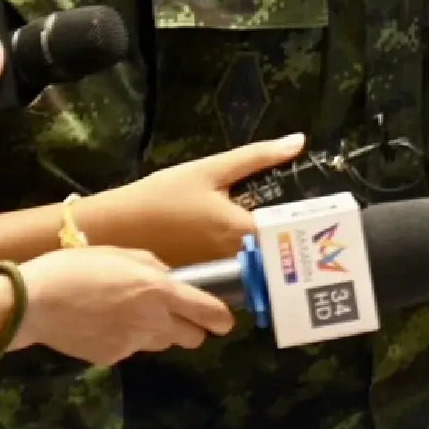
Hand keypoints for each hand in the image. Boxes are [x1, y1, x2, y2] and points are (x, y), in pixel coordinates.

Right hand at [3, 247, 232, 366]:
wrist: (34, 303)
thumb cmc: (76, 268)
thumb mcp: (121, 253)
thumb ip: (153, 266)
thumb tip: (171, 279)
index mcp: (160, 291)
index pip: (208, 313)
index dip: (222, 319)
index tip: (225, 321)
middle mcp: (153, 321)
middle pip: (192, 338)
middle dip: (192, 328)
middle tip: (178, 314)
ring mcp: (132, 344)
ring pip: (163, 344)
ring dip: (160, 332)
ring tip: (132, 313)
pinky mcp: (112, 358)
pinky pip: (131, 349)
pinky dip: (126, 338)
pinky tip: (104, 323)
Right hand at [82, 135, 306, 266]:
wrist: (111, 228)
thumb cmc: (160, 196)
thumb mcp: (209, 170)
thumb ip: (256, 156)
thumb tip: (298, 141)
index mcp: (240, 231)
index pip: (288, 234)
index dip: (302, 226)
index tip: (317, 218)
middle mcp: (233, 261)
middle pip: (273, 258)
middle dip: (286, 246)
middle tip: (300, 230)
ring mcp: (216, 279)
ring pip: (251, 274)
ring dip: (260, 263)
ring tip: (269, 243)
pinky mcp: (200, 288)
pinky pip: (228, 284)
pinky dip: (233, 274)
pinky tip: (229, 257)